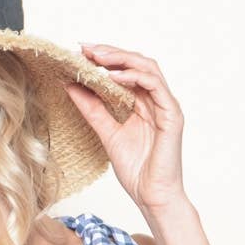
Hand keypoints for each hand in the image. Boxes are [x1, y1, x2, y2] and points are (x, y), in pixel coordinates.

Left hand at [65, 43, 186, 214]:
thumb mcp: (108, 135)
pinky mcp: (172, 114)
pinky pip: (155, 86)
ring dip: (122, 59)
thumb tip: (72, 88)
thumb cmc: (137, 171)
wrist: (152, 197)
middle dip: (111, 53)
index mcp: (142, 104)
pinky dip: (135, 77)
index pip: (125, 72)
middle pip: (136, 63)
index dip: (105, 60)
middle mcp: (156, 100)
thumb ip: (93, 111)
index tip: (80, 53)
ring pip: (147, 68)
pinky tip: (115, 76)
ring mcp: (166, 105)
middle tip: (86, 48)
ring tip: (98, 58)